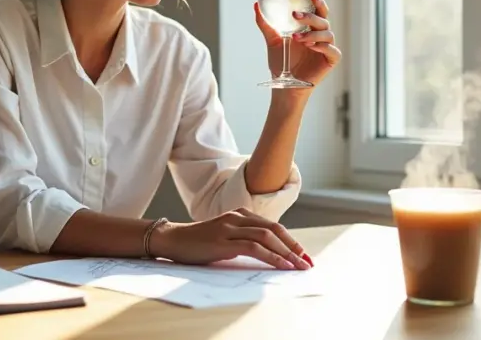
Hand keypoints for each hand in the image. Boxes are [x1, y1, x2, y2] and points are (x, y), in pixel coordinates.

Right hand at [148, 208, 312, 269]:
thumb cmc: (199, 242)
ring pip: (267, 237)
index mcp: (240, 214)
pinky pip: (254, 247)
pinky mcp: (223, 240)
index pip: (273, 226)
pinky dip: (271, 256)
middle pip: (274, 229)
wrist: (173, 239)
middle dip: (294, 246)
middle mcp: (238, 217)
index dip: (291, 241)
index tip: (303, 255)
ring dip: (286, 252)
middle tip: (307, 261)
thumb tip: (267, 254)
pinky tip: (281, 265)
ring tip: (299, 266)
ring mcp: (230, 227)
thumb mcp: (225, 237)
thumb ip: (243, 240)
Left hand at [254, 0, 341, 85]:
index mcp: (310, 28)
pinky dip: (323, 46)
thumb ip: (265, 23)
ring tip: (296, 38)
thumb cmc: (281, 61)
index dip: (318, 1)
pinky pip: (332, 50)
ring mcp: (327, 47)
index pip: (318, 11)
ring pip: (327, 33)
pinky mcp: (331, 60)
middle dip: (311, 15)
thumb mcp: (272, 39)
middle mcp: (321, 35)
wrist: (284, 83)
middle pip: (323, 19)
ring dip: (312, 33)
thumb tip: (256, 5)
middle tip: (295, 15)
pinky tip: (311, 46)